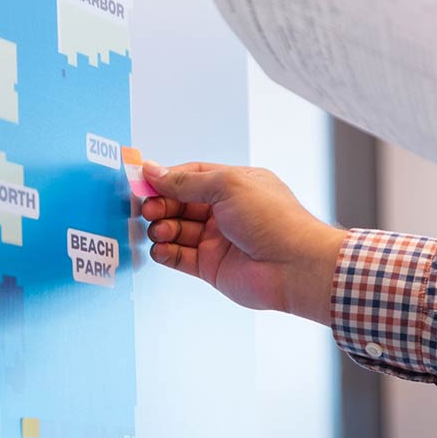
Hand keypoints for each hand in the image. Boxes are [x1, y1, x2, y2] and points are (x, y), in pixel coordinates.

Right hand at [140, 161, 347, 325]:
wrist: (294, 266)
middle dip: (161, 204)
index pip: (192, 177)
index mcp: (234, 185)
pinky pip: (179, 257)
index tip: (142, 180)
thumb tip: (154, 170)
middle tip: (149, 208)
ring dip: (161, 228)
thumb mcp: (227, 186)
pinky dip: (165, 252)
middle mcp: (225, 212)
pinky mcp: (211, 266)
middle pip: (180, 204)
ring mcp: (217, 240)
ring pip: (177, 230)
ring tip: (159, 229)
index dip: (166, 178)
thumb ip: (186, 181)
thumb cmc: (273, 220)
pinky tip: (160, 248)